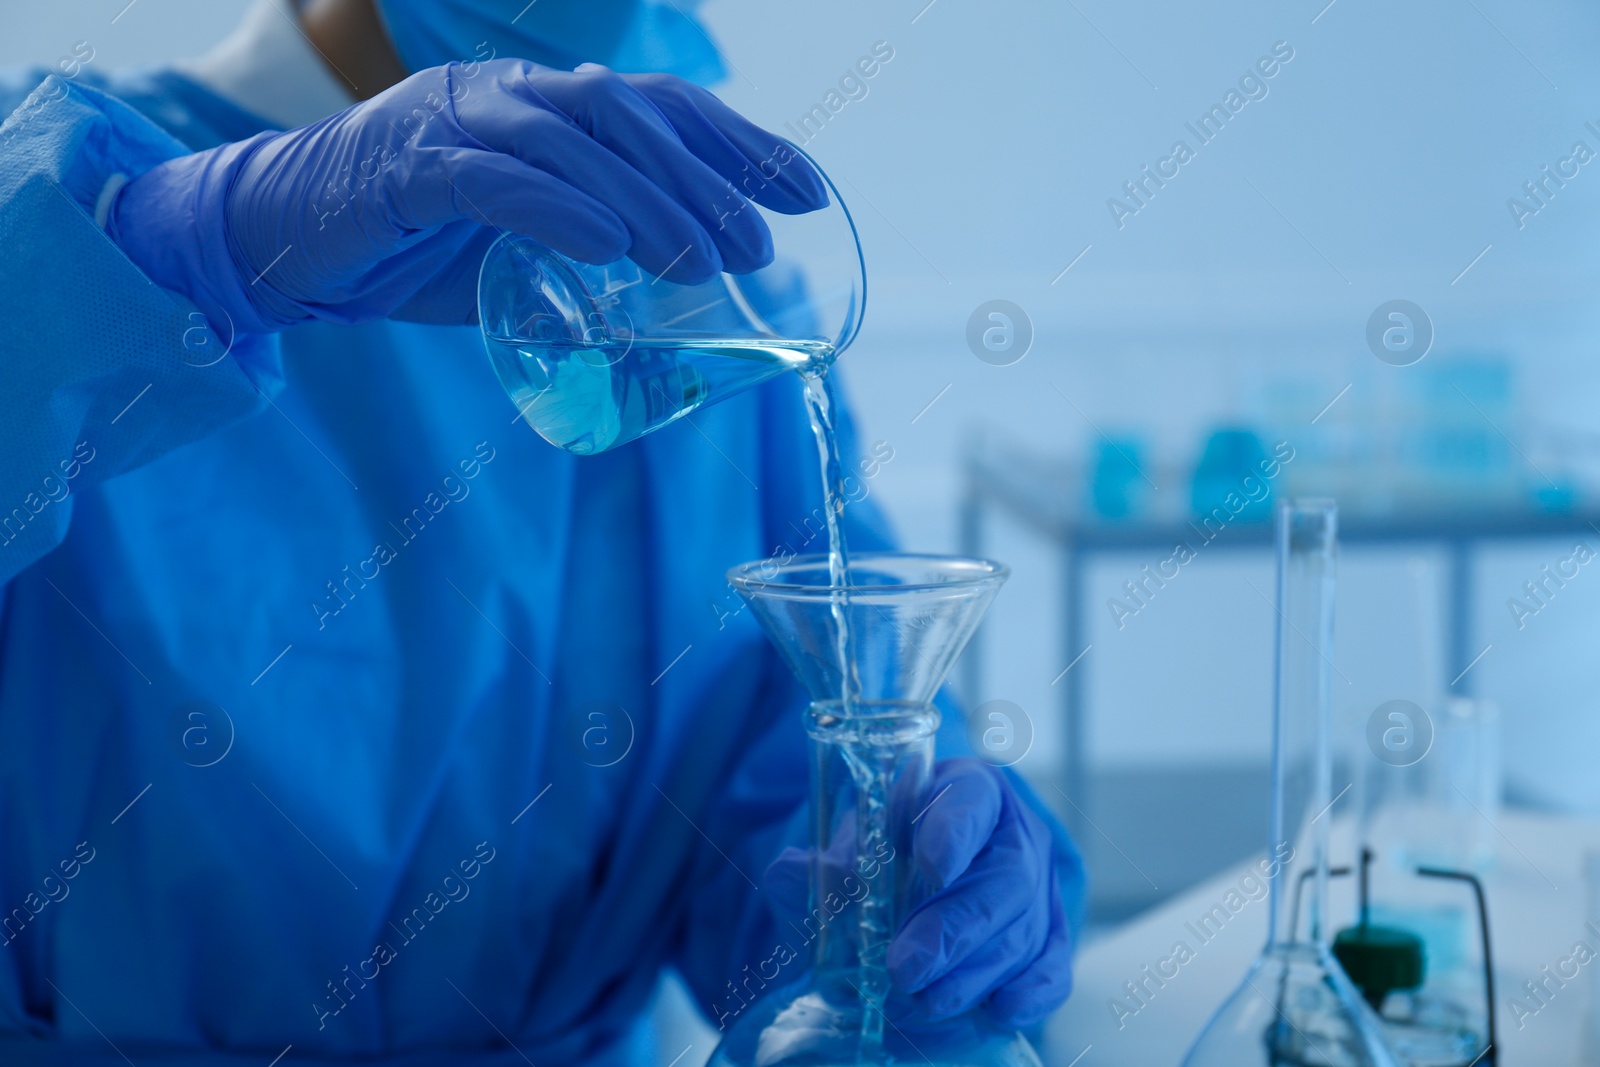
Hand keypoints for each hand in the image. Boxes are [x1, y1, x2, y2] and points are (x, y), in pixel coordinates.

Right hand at [107, 59, 826, 331]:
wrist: (287, 238)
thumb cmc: (418, 245)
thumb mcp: (526, 244)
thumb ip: (591, 251)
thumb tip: (680, 307)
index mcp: (549, 107)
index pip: (664, 109)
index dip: (741, 144)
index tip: (808, 195)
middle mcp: (512, 96)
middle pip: (630, 119)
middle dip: (706, 183)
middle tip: (757, 253)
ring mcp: (457, 122)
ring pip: (572, 143)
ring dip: (647, 202)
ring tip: (700, 264)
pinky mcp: (407, 168)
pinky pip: (492, 180)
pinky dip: (554, 210)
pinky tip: (607, 249)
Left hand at [765, 759, 1072, 1029]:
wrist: (927, 878)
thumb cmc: (891, 856)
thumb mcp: (855, 850)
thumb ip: (823, 865)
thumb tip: (789, 874)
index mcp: (967, 791)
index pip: (969, 801)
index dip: (953, 832)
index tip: (931, 866)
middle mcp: (1012, 835)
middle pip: (1003, 878)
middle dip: (953, 928)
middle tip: (904, 967)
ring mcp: (1040, 887)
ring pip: (1024, 928)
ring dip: (974, 971)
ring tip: (925, 1001)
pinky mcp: (1050, 936)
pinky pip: (1052, 965)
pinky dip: (1030, 992)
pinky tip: (997, 1010)